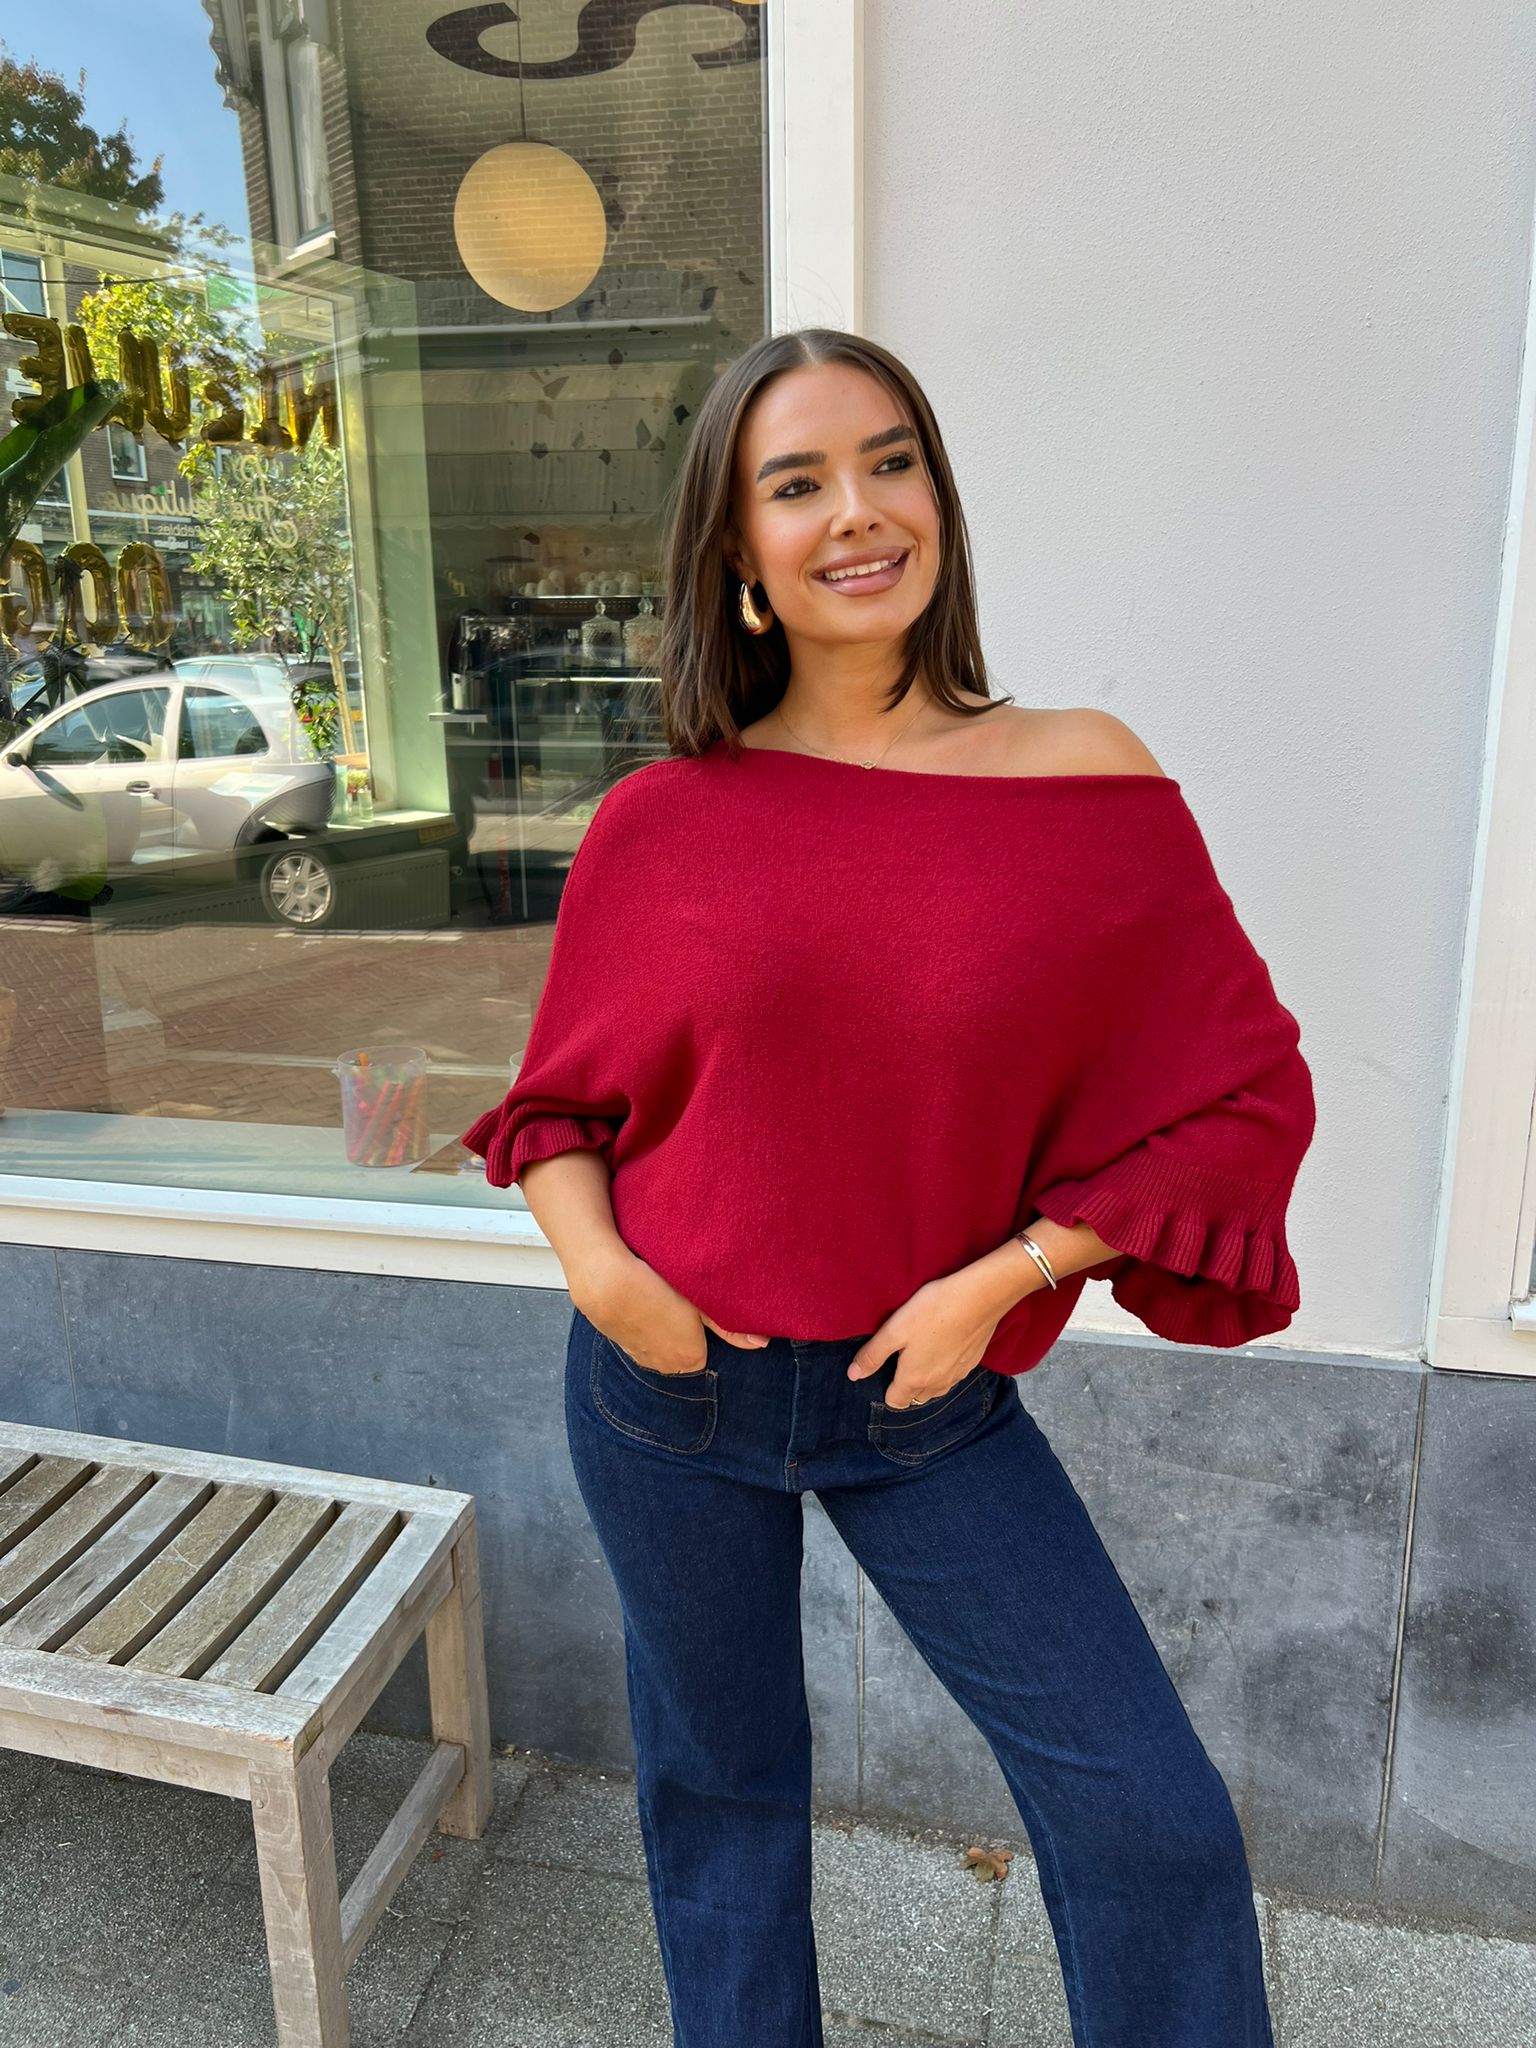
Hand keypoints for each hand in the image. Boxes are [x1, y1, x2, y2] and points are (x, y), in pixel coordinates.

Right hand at [576, 1247, 770, 1374]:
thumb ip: (730, 1327)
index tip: (693, 1303)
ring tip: (654, 1299)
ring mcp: (642, 1359)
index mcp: (691, 1359)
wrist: (606, 1282)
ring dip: (659, 1327)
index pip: (708, 1345)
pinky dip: (639, 1324)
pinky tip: (637, 1303)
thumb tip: (762, 1343)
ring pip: (661, 1343)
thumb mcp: (700, 1302)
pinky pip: (639, 1338)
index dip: (702, 1322)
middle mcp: (667, 1367)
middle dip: (681, 1329)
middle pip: (685, 1348)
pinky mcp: (621, 1347)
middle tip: (674, 1299)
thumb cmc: (658, 1288)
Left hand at [845, 1271, 1014, 1408]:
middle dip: (906, 1387)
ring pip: (936, 1389)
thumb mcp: (894, 1330)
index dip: (886, 1389)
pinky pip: (953, 1376)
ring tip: (921, 1353)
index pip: (895, 1402)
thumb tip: (853, 1375)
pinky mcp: (972, 1363)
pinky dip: (945, 1368)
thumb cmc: (933, 1311)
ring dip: (926, 1379)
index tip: (885, 1369)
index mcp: (915, 1379)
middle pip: (916, 1398)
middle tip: (901, 1359)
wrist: (980, 1298)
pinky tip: (943, 1346)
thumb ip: (873, 1355)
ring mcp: (958, 1375)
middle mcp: (937, 1384)